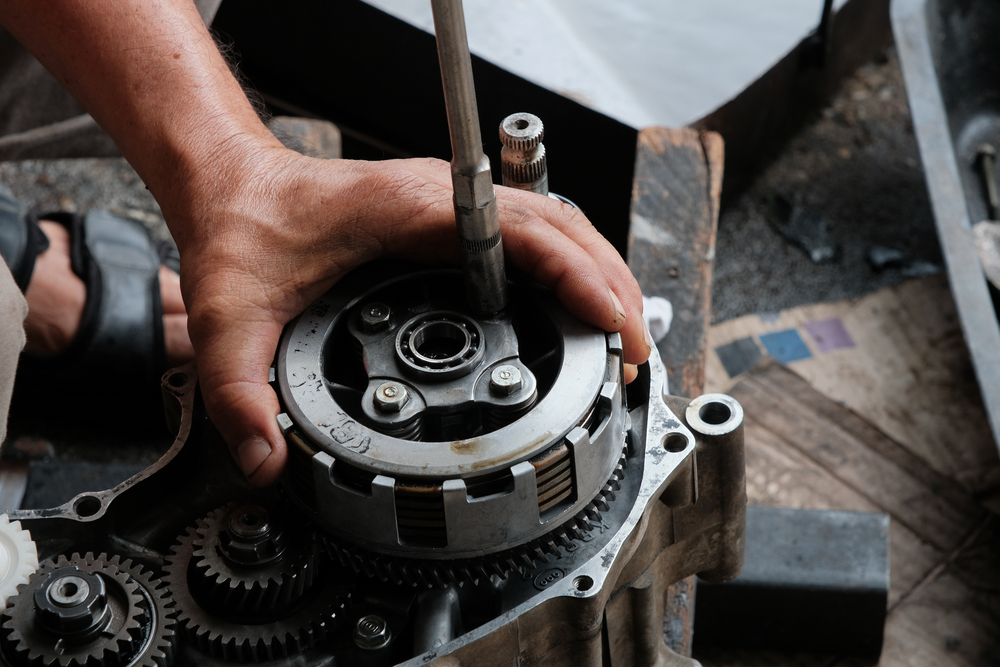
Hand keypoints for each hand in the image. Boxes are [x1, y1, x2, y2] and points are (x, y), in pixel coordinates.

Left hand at [168, 142, 650, 486]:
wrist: (234, 184)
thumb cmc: (243, 228)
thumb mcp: (231, 316)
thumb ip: (238, 392)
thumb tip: (270, 460)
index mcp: (404, 208)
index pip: (521, 231)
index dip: (578, 275)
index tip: (613, 325)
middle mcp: (440, 198)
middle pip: (560, 225)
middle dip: (609, 284)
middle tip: (634, 353)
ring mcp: (451, 204)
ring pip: (556, 224)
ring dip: (598, 273)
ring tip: (624, 336)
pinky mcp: (451, 219)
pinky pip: (532, 234)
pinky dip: (570, 267)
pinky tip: (580, 307)